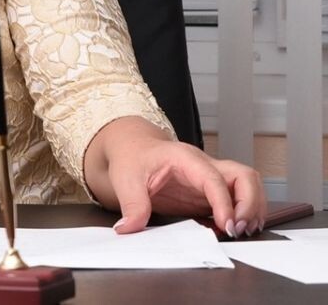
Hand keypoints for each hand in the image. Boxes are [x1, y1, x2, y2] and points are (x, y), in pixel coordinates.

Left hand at [84, 117, 265, 236]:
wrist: (133, 148)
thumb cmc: (132, 157)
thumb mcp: (125, 179)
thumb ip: (132, 204)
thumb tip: (130, 228)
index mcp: (184, 158)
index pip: (214, 178)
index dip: (224, 202)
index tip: (226, 224)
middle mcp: (204, 166)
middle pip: (245, 176)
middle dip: (250, 203)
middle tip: (240, 228)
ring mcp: (210, 179)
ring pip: (248, 186)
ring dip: (253, 208)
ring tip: (244, 231)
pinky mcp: (209, 193)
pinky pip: (237, 199)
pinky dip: (244, 213)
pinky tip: (235, 229)